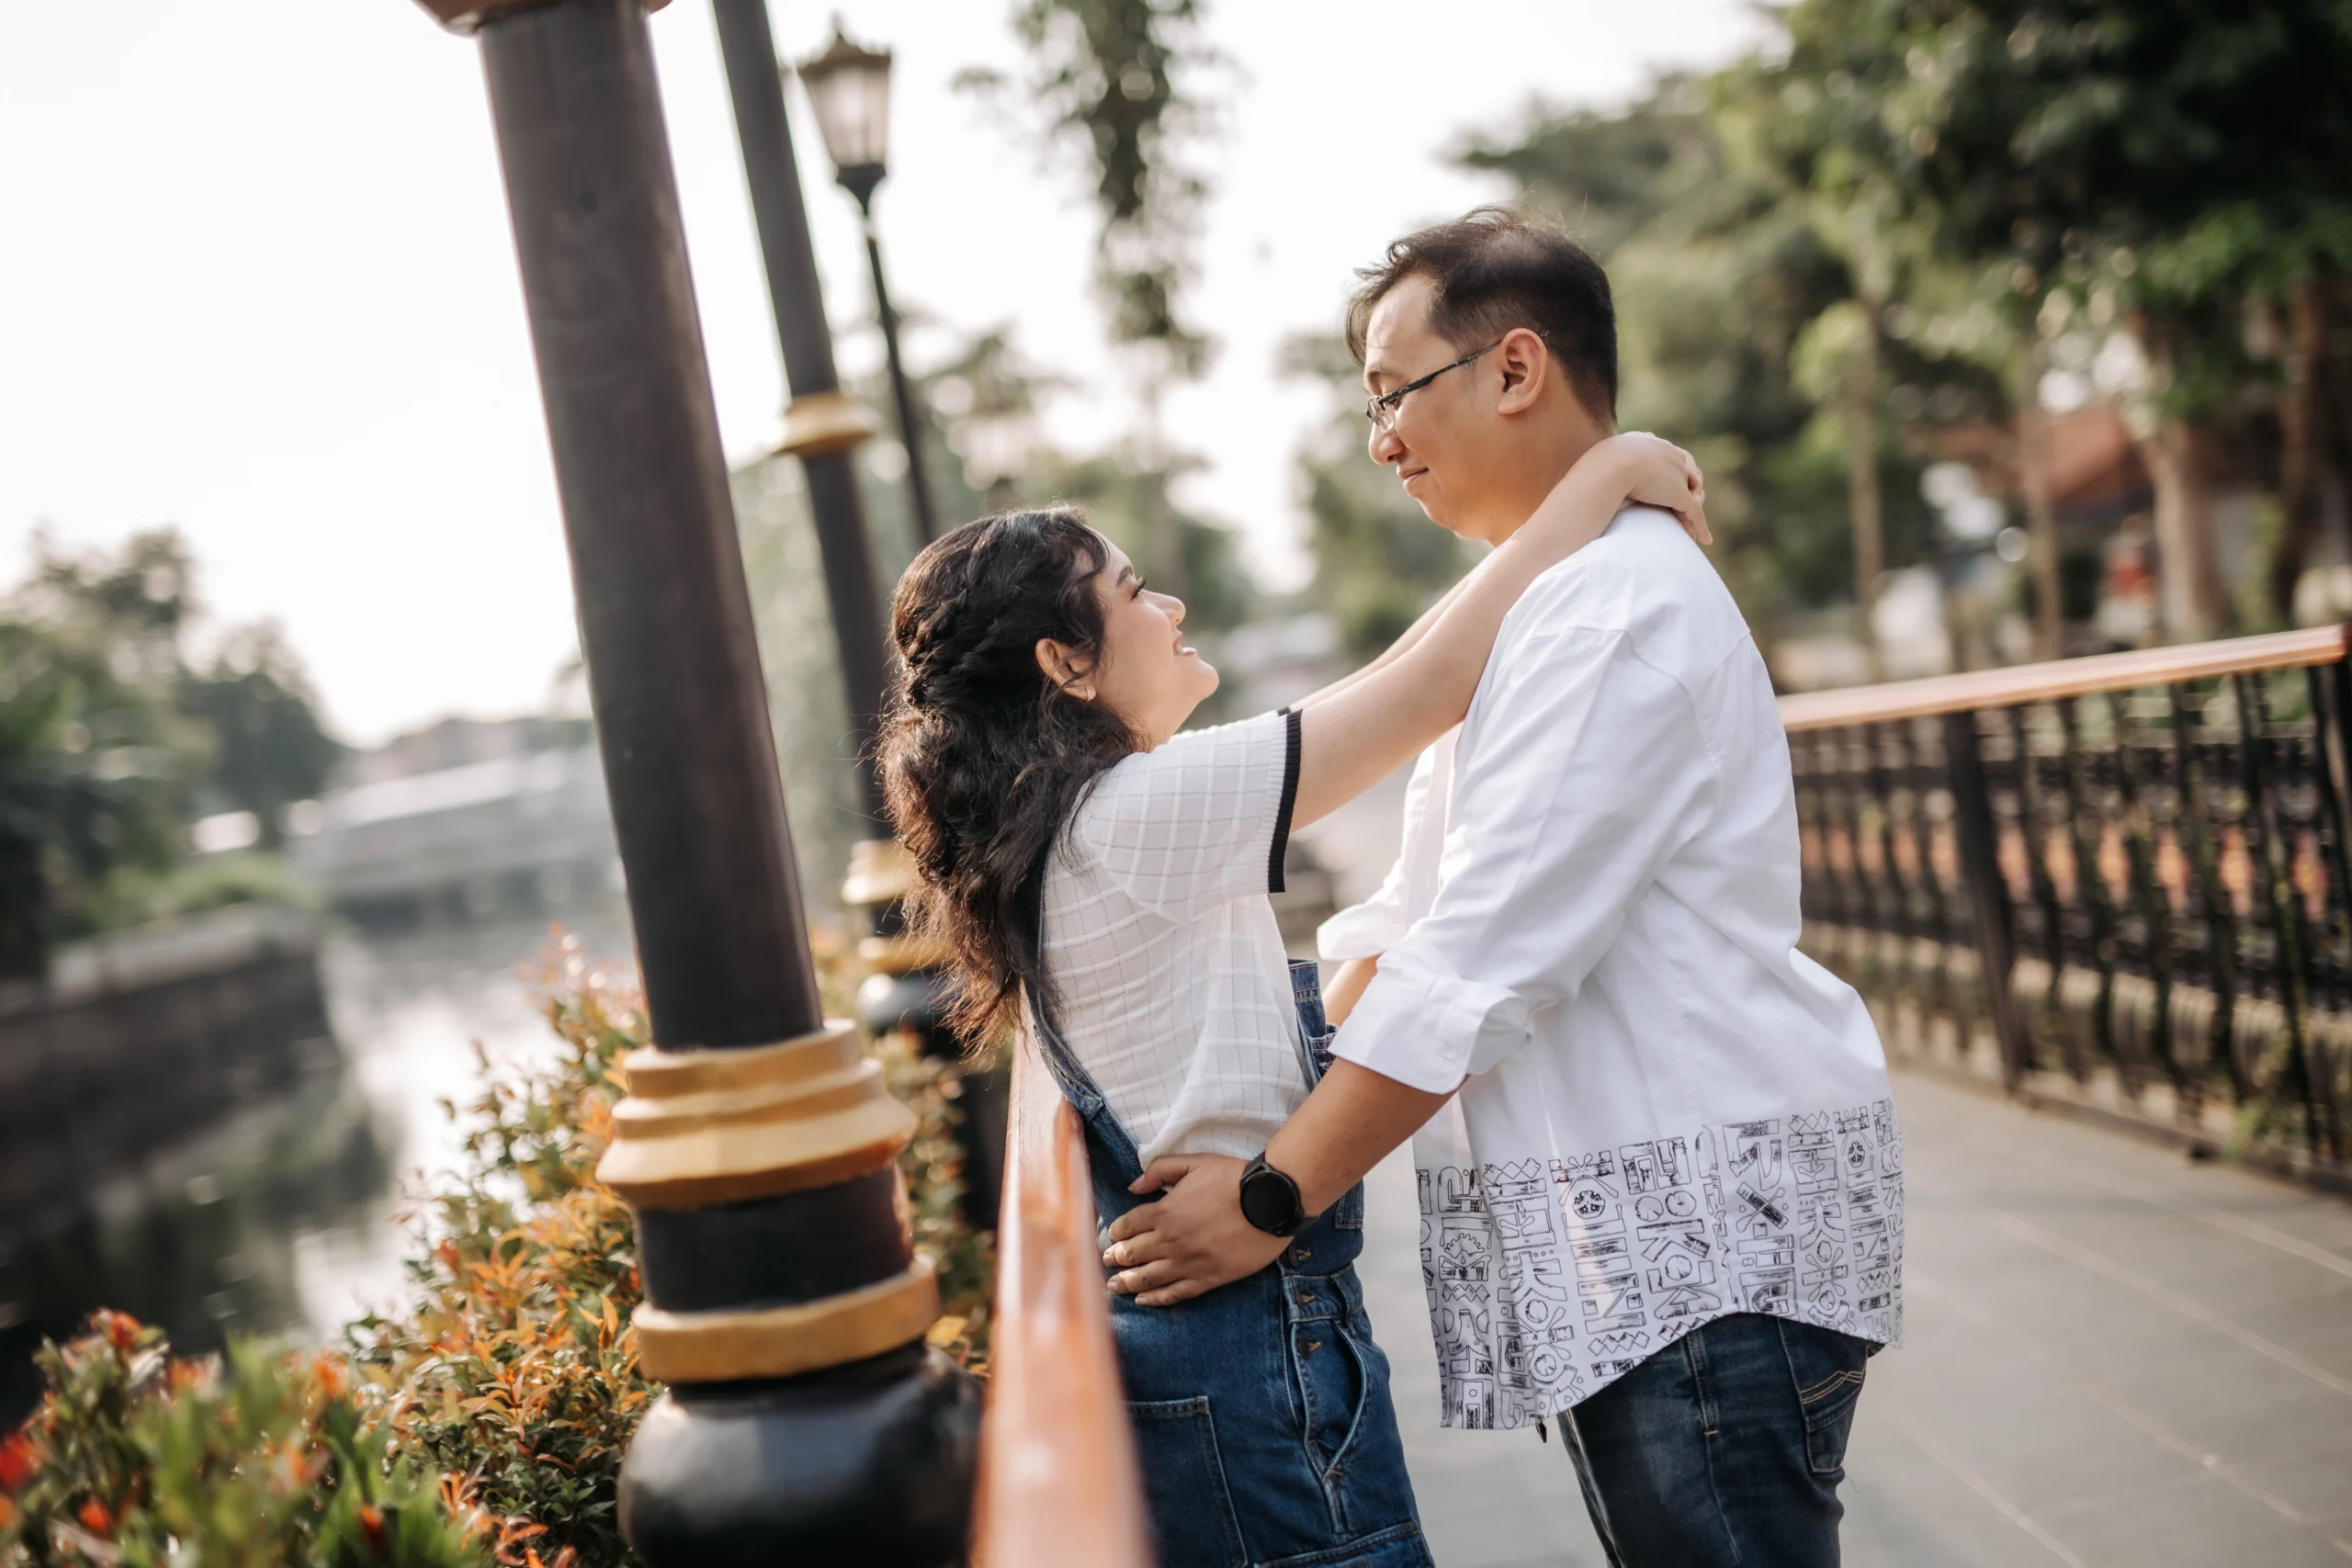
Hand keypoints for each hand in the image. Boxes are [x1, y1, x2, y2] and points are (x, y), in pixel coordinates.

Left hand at [1102, 1154, 1288, 1306]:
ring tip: (1112, 1286)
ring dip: (1125, 1283)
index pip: (1127, 1226)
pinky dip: (1155, 1299)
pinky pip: (1174, 1294)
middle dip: (1114, 1259)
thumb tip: (1133, 1186)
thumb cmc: (1232, 1179)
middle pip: (1131, 1255)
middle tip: (1105, 1262)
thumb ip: (1160, 1170)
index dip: (1115, 1233)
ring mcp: (1187, 1263)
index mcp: (1164, 1211)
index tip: (1111, 1237)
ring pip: (1147, 1278)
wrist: (1269, 1202)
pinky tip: (1142, 1301)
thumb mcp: (1193, 1162)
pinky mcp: (1206, 1279)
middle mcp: (1169, 1240)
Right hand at [1598, 431, 1709, 545]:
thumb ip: (1603, 464)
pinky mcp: (1679, 494)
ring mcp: (1675, 473)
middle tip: (1686, 505)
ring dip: (1692, 509)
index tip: (1669, 480)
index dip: (1671, 469)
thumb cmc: (1596, 467)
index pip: (1668, 455)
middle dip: (1689, 487)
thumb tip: (1591, 469)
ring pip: (1691, 493)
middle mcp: (1667, 452)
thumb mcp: (1600, 461)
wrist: (1608, 467)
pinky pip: (1693, 512)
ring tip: (1691, 527)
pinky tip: (1704, 540)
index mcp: (1648, 442)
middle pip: (1686, 471)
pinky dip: (1700, 526)